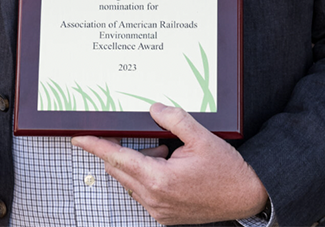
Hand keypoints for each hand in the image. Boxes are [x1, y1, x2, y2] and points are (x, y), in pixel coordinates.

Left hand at [72, 103, 267, 224]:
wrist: (245, 197)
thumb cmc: (226, 171)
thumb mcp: (201, 137)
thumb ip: (174, 119)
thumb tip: (154, 108)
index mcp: (159, 178)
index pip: (117, 157)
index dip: (95, 145)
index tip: (78, 137)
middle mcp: (154, 198)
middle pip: (120, 169)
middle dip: (128, 152)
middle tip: (157, 143)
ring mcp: (158, 210)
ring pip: (130, 182)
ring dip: (140, 166)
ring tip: (169, 157)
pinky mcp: (164, 216)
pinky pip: (142, 193)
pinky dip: (149, 179)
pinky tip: (172, 172)